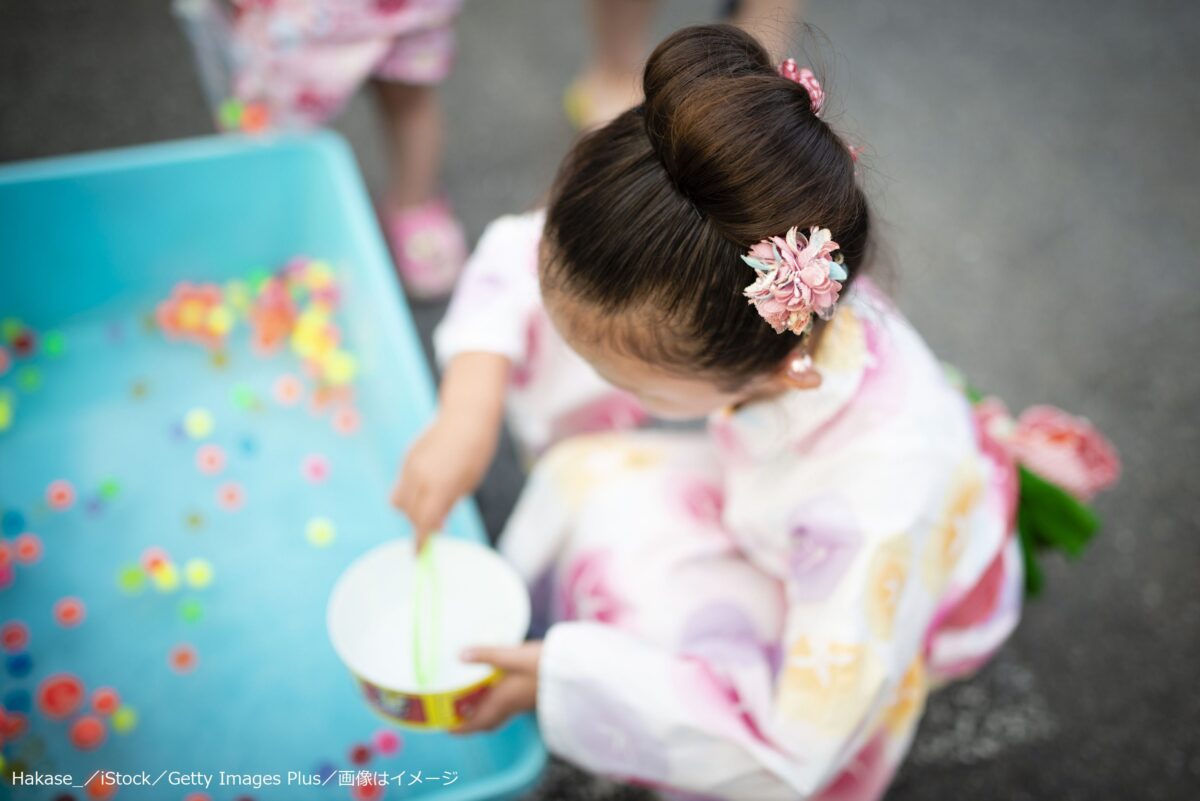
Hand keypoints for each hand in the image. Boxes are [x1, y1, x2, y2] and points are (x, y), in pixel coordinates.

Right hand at [391, 409, 497, 551]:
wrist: (467, 415)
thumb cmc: (475, 450)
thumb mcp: (468, 482)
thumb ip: (449, 503)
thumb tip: (437, 524)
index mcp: (438, 486)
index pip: (423, 522)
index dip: (420, 540)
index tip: (418, 554)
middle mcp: (419, 477)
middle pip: (409, 514)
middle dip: (418, 524)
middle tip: (434, 527)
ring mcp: (410, 466)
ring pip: (399, 500)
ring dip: (410, 509)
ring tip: (430, 505)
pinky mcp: (407, 457)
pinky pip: (402, 484)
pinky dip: (410, 493)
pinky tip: (427, 488)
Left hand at [451, 641, 542, 734]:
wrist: (577, 670)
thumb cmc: (544, 664)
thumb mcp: (513, 656)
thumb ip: (487, 654)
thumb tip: (460, 654)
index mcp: (502, 701)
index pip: (477, 723)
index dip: (461, 728)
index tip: (445, 727)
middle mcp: (512, 706)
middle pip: (487, 722)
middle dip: (471, 721)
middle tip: (456, 712)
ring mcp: (523, 702)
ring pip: (498, 714)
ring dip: (484, 711)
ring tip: (472, 697)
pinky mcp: (532, 695)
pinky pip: (508, 705)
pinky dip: (497, 701)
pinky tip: (497, 684)